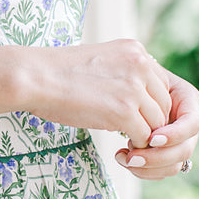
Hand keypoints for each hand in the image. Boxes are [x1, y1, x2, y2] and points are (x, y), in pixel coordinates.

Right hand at [17, 38, 173, 144]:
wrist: (35, 77)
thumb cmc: (56, 73)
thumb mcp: (99, 60)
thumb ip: (122, 73)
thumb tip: (133, 98)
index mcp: (135, 49)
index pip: (161, 83)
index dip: (152, 104)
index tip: (138, 117)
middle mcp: (140, 64)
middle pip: (164, 102)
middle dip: (152, 121)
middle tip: (135, 134)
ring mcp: (134, 87)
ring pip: (157, 122)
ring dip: (145, 135)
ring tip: (128, 143)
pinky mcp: (124, 111)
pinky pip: (144, 136)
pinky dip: (136, 146)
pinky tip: (122, 148)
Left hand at [114, 70, 198, 180]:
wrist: (124, 84)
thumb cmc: (131, 75)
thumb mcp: (141, 75)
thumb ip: (146, 91)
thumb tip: (143, 115)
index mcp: (189, 100)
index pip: (192, 124)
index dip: (175, 135)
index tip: (152, 138)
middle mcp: (188, 123)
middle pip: (184, 150)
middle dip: (157, 157)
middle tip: (130, 157)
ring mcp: (179, 141)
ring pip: (173, 166)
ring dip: (147, 167)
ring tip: (122, 157)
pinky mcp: (166, 154)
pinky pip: (160, 172)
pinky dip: (142, 171)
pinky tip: (123, 158)